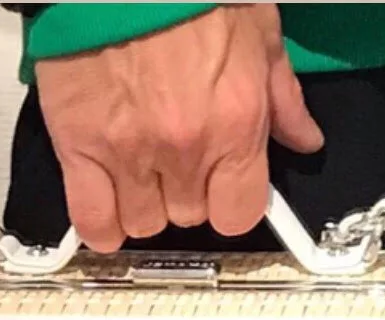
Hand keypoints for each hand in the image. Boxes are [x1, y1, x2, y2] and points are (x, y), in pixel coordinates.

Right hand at [34, 3, 323, 251]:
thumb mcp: (256, 29)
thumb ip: (282, 95)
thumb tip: (304, 138)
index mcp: (235, 121)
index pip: (239, 214)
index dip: (231, 203)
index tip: (223, 189)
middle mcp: (185, 146)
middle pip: (190, 217)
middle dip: (185, 193)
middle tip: (176, 156)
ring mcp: (129, 151)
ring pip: (142, 223)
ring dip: (143, 205)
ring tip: (139, 169)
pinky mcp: (80, 146)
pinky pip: (94, 220)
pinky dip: (101, 226)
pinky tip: (107, 208)